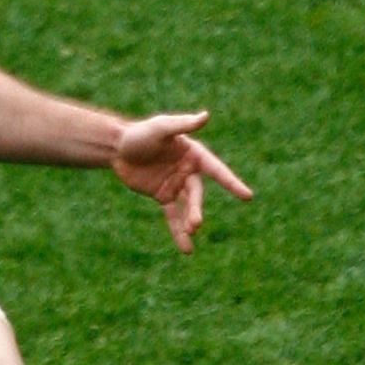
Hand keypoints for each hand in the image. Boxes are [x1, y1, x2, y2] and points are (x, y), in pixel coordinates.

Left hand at [110, 110, 252, 252]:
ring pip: (187, 206)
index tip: (247, 196)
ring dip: (190, 220)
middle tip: (196, 223)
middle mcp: (188, 171)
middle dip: (197, 208)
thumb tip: (206, 116)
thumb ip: (182, 124)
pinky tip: (186, 248)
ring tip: (192, 232)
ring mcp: (176, 185)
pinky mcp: (162, 196)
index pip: (216, 170)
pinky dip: (178, 232)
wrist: (116, 148)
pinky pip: (173, 216)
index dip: (231, 183)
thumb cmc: (140, 133)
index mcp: (193, 154)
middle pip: (197, 193)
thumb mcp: (161, 128)